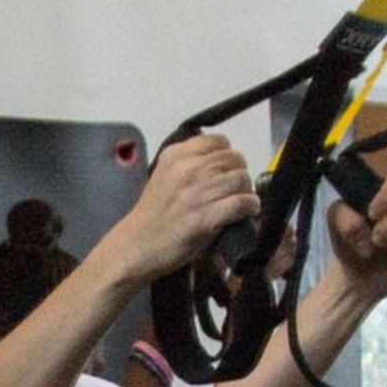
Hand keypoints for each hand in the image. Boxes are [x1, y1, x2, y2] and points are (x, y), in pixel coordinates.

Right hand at [106, 133, 260, 277]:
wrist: (136, 246)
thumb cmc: (151, 217)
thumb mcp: (164, 176)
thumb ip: (188, 164)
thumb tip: (220, 164)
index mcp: (175, 156)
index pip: (218, 141)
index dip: (228, 156)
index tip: (227, 169)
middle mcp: (187, 169)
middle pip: (234, 158)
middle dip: (239, 173)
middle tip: (235, 189)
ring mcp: (197, 192)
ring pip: (241, 178)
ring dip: (246, 191)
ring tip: (240, 202)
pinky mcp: (207, 216)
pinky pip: (243, 202)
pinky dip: (250, 207)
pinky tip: (246, 213)